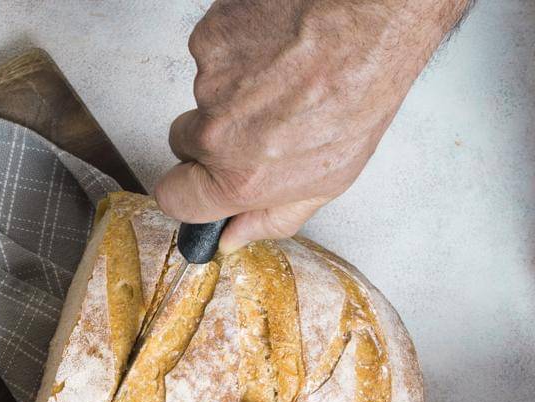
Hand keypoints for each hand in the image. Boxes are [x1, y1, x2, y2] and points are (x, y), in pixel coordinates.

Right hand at [155, 0, 472, 253]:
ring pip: (203, 93)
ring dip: (235, 85)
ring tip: (285, 72)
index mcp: (240, 177)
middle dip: (214, 131)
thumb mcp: (330, 177)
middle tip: (264, 114)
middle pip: (184, 141)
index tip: (202, 177)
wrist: (373, 21)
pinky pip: (210, 51)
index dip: (189, 187)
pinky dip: (237, 48)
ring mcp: (208, 82)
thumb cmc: (362, 90)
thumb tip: (232, 237)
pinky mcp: (209, 38)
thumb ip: (271, 216)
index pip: (171, 198)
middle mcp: (216, 132)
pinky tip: (276, 45)